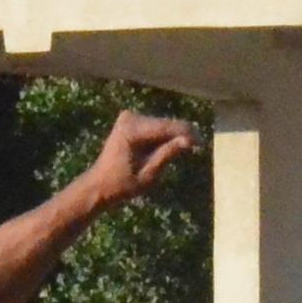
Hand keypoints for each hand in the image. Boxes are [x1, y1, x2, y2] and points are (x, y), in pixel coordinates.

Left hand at [78, 110, 198, 208]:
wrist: (99, 184)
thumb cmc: (122, 185)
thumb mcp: (148, 174)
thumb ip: (167, 154)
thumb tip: (188, 141)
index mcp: (132, 130)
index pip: (166, 127)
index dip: (186, 133)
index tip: (202, 143)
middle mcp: (130, 117)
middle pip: (165, 124)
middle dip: (181, 135)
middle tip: (198, 147)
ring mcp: (129, 117)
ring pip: (161, 125)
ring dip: (172, 137)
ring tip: (186, 149)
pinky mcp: (130, 120)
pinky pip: (154, 127)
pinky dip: (162, 137)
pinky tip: (169, 148)